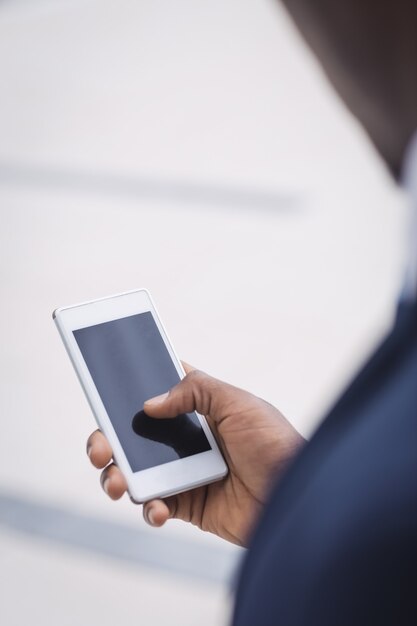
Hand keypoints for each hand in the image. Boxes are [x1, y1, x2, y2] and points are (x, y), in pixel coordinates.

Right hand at [86, 366, 303, 545]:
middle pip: (135, 435)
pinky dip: (149, 507)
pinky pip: (156, 504)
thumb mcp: (240, 404)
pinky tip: (158, 507)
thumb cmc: (276, 445)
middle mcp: (188, 438)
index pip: (158, 393)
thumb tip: (151, 402)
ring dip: (116, 475)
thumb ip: (197, 391)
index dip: (131, 391)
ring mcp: (185, 471)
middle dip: (109, 439)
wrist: (297, 499)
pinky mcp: (189, 504)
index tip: (107, 390)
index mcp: (201, 409)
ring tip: (116, 482)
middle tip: (100, 447)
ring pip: (136, 471)